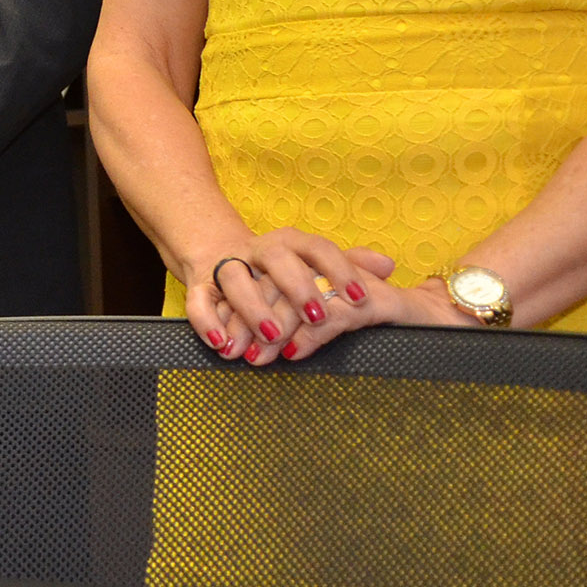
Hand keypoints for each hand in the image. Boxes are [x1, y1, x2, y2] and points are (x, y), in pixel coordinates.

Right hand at [187, 230, 396, 363]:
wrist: (217, 253)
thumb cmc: (279, 268)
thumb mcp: (314, 263)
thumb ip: (350, 263)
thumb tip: (388, 265)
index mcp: (290, 243)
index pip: (318, 248)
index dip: (340, 271)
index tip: (361, 299)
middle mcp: (257, 250)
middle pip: (275, 258)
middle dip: (297, 286)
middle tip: (317, 316)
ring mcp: (227, 266)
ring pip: (235, 278)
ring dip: (252, 307)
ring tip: (271, 336)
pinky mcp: (199, 285)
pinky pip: (198, 300)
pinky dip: (207, 320)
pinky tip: (223, 343)